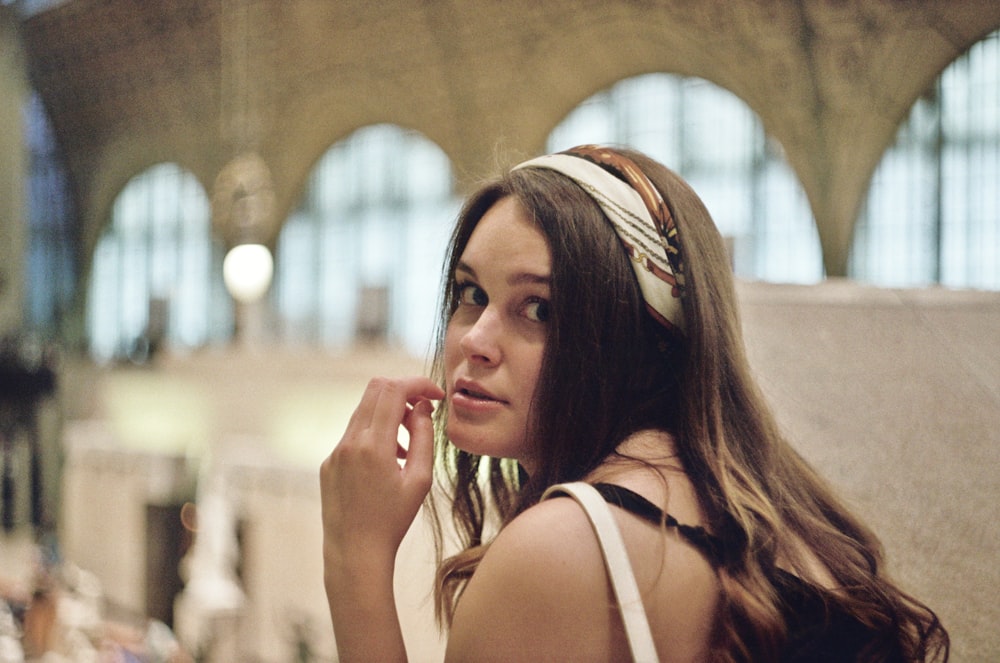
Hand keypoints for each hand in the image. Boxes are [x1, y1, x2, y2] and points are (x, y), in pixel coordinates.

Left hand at [320, 376, 444, 572]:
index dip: (419, 384)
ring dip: (389, 415)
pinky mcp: (329, 463)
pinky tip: (388, 463)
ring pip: (364, 411)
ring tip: (407, 448)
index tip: (437, 396)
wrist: (355, 553)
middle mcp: (349, 443)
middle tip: (422, 414)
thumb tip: (422, 406)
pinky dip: (375, 434)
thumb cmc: (392, 520)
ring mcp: (335, 452)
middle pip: (375, 389)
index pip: (393, 390)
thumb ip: (424, 436)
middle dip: (403, 393)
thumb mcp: (420, 479)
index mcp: (372, 445)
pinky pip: (353, 434)